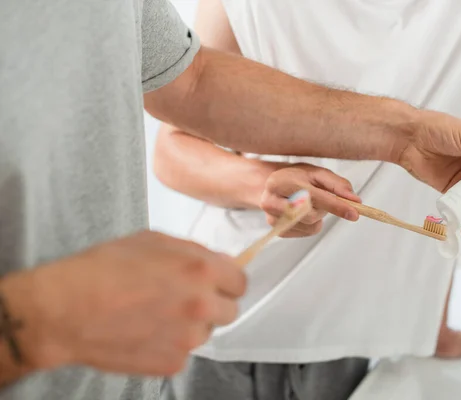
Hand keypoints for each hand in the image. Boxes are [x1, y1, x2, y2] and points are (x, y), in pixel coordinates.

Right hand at [1, 230, 245, 375]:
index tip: (217, 284)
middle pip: (230, 311)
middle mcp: (201, 305)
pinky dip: (170, 344)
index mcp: (201, 270)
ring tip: (156, 314)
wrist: (66, 310)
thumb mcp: (152, 240)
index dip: (227, 281)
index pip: (240, 282)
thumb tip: (217, 262)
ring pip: (206, 332)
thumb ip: (193, 252)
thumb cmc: (103, 269)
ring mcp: (188, 338)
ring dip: (191, 325)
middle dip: (213, 304)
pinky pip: (184, 352)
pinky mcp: (173, 363)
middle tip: (186, 300)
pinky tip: (145, 331)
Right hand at [260, 163, 360, 236]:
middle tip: (323, 197)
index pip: (312, 196)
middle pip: (311, 215)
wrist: (273, 187)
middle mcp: (271, 202)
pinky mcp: (279, 231)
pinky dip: (313, 223)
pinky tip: (304, 212)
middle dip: (324, 208)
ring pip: (311, 225)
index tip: (354, 213)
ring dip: (319, 215)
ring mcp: (273, 219)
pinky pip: (307, 232)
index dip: (335, 205)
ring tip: (311, 203)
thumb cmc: (296, 178)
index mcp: (279, 182)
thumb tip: (355, 200)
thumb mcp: (316, 173)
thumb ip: (337, 184)